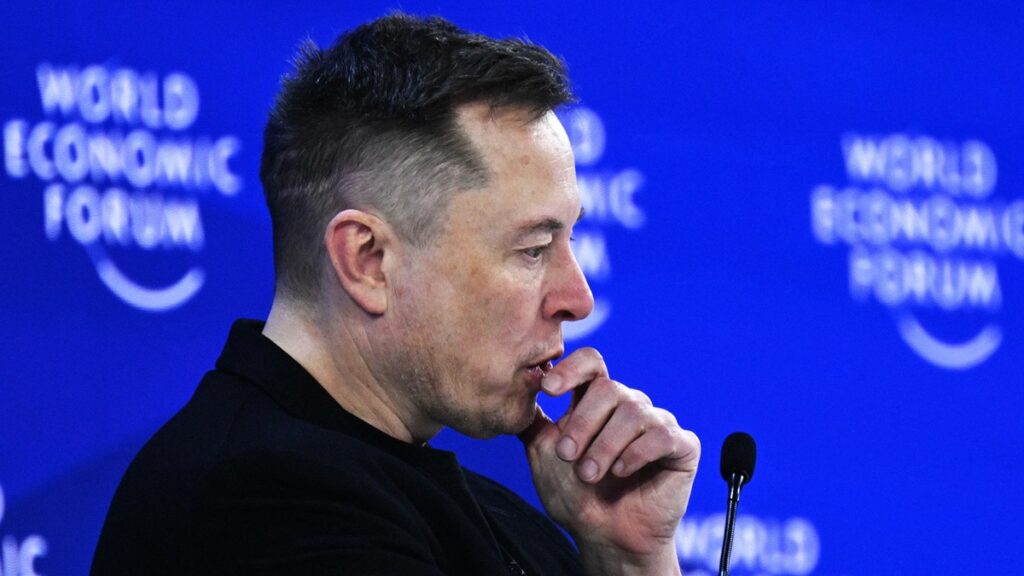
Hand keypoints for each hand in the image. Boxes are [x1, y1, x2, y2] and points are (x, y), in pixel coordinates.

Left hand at [518, 348, 699, 575]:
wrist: (607, 538)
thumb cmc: (576, 497)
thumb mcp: (543, 456)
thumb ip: (533, 422)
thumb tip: (519, 386)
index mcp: (595, 402)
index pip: (590, 363)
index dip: (571, 369)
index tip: (549, 389)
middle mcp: (628, 405)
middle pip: (609, 388)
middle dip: (583, 422)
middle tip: (567, 454)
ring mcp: (657, 423)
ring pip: (634, 412)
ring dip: (605, 445)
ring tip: (590, 474)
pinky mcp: (682, 445)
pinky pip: (662, 434)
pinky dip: (637, 453)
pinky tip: (622, 472)